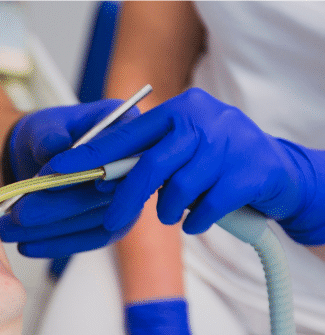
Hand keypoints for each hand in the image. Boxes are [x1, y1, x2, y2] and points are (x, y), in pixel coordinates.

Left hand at [0, 100, 140, 257]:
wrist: (41, 156)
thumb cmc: (47, 134)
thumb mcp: (43, 125)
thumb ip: (48, 134)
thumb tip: (54, 148)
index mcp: (126, 128)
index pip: (113, 151)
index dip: (82, 168)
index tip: (49, 178)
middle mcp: (135, 165)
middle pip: (103, 193)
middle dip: (57, 206)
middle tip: (20, 213)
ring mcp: (129, 197)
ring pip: (95, 222)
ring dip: (50, 231)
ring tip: (10, 230)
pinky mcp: (116, 222)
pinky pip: (91, 239)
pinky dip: (57, 245)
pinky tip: (27, 246)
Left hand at [47, 88, 324, 244]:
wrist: (279, 171)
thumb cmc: (216, 162)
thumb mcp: (178, 150)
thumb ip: (142, 157)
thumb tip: (92, 178)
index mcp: (178, 110)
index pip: (124, 135)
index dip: (89, 155)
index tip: (56, 171)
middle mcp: (203, 120)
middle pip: (149, 166)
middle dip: (126, 199)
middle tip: (112, 222)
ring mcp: (228, 145)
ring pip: (178, 190)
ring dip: (170, 211)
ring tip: (174, 214)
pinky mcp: (249, 173)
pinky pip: (207, 208)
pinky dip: (197, 221)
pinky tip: (198, 221)